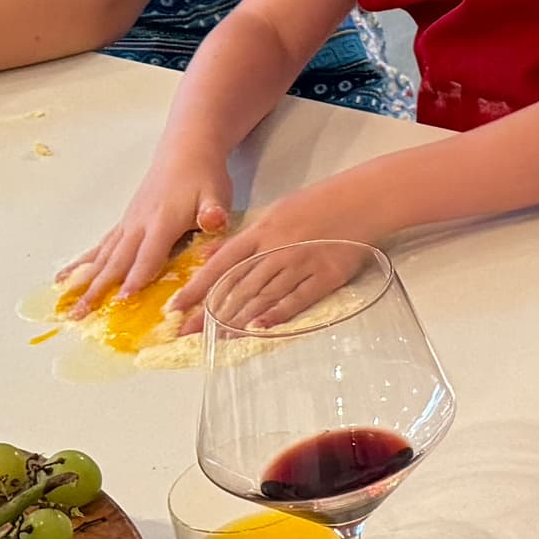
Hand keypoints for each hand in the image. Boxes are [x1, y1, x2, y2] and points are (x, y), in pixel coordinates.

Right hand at [56, 160, 231, 313]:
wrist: (185, 151)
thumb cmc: (203, 176)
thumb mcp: (216, 193)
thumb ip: (213, 211)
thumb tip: (213, 220)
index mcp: (162, 222)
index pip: (148, 255)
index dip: (136, 278)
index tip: (121, 301)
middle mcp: (138, 225)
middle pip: (116, 261)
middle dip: (98, 289)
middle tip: (79, 315)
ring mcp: (127, 224)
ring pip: (102, 256)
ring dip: (85, 282)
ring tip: (67, 306)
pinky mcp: (123, 223)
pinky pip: (100, 247)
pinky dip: (82, 264)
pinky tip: (65, 278)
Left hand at [165, 180, 375, 332]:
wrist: (362, 201)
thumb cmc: (317, 205)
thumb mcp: (274, 212)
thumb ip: (242, 240)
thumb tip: (209, 258)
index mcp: (262, 231)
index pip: (220, 265)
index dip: (196, 288)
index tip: (176, 307)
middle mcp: (277, 250)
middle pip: (237, 287)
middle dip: (209, 312)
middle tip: (188, 333)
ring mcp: (301, 264)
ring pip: (263, 296)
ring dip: (237, 319)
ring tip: (216, 337)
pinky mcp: (325, 277)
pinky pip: (296, 300)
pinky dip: (276, 315)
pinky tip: (258, 328)